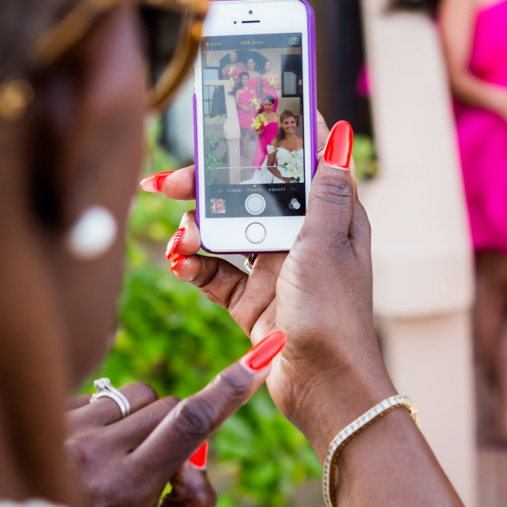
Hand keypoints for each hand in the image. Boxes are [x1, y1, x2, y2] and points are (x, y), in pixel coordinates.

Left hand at [64, 361, 268, 506]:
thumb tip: (196, 459)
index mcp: (124, 489)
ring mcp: (61, 430)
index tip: (259, 361)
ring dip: (140, 422)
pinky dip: (107, 421)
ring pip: (135, 396)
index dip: (229, 391)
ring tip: (115, 465)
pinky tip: (84, 458)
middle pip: (168, 407)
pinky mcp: (44, 416)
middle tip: (152, 475)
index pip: (188, 424)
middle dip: (176, 432)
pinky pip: (100, 396)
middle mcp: (90, 453)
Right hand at [153, 116, 395, 454]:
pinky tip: (178, 263)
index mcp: (329, 219)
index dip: (266, 140)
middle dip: (209, 188)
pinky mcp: (254, 302)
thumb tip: (340, 134)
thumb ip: (324, 191)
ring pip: (226, 234)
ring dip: (197, 231)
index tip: (232, 117)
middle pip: (249, 198)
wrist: (325, 389)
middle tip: (167, 183)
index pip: (295, 165)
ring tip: (179, 239)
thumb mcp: (326, 245)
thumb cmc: (333, 314)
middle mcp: (302, 241)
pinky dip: (195, 266)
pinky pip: (216, 274)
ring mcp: (276, 272)